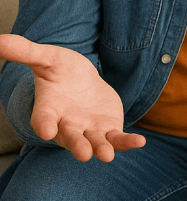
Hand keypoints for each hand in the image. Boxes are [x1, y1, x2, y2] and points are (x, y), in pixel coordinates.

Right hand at [0, 34, 145, 161]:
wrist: (83, 81)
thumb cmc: (61, 71)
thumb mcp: (47, 57)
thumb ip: (26, 52)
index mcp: (49, 109)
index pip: (43, 119)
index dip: (44, 124)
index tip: (45, 130)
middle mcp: (67, 124)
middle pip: (70, 137)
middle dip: (76, 145)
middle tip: (83, 154)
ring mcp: (88, 129)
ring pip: (94, 142)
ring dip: (101, 149)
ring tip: (106, 156)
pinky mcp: (108, 129)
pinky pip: (117, 139)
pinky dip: (127, 142)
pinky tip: (140, 141)